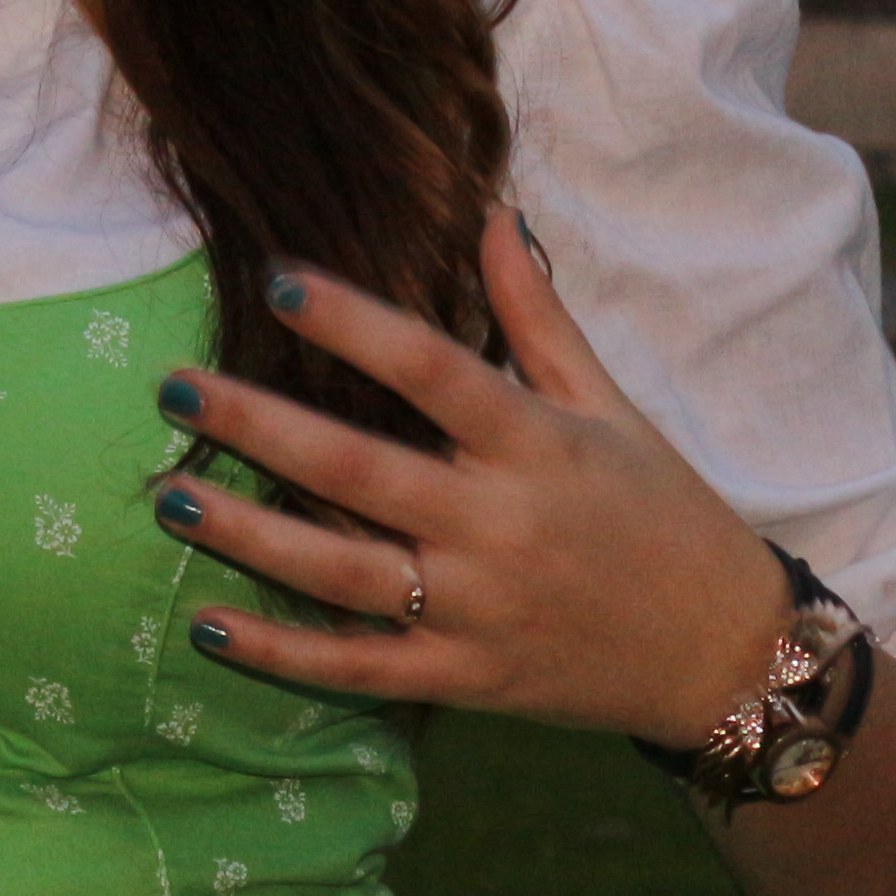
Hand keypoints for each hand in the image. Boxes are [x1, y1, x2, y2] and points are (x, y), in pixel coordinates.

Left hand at [147, 211, 793, 747]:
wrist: (722, 653)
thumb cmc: (662, 512)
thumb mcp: (611, 407)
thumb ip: (538, 318)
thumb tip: (494, 216)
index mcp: (538, 448)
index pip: (436, 372)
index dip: (356, 326)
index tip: (279, 281)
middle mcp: (499, 528)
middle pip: (362, 473)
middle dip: (262, 429)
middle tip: (175, 389)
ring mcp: (477, 611)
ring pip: (343, 574)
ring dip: (251, 536)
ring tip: (172, 495)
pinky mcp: (464, 680)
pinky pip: (359, 668)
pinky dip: (284, 654)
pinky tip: (208, 624)